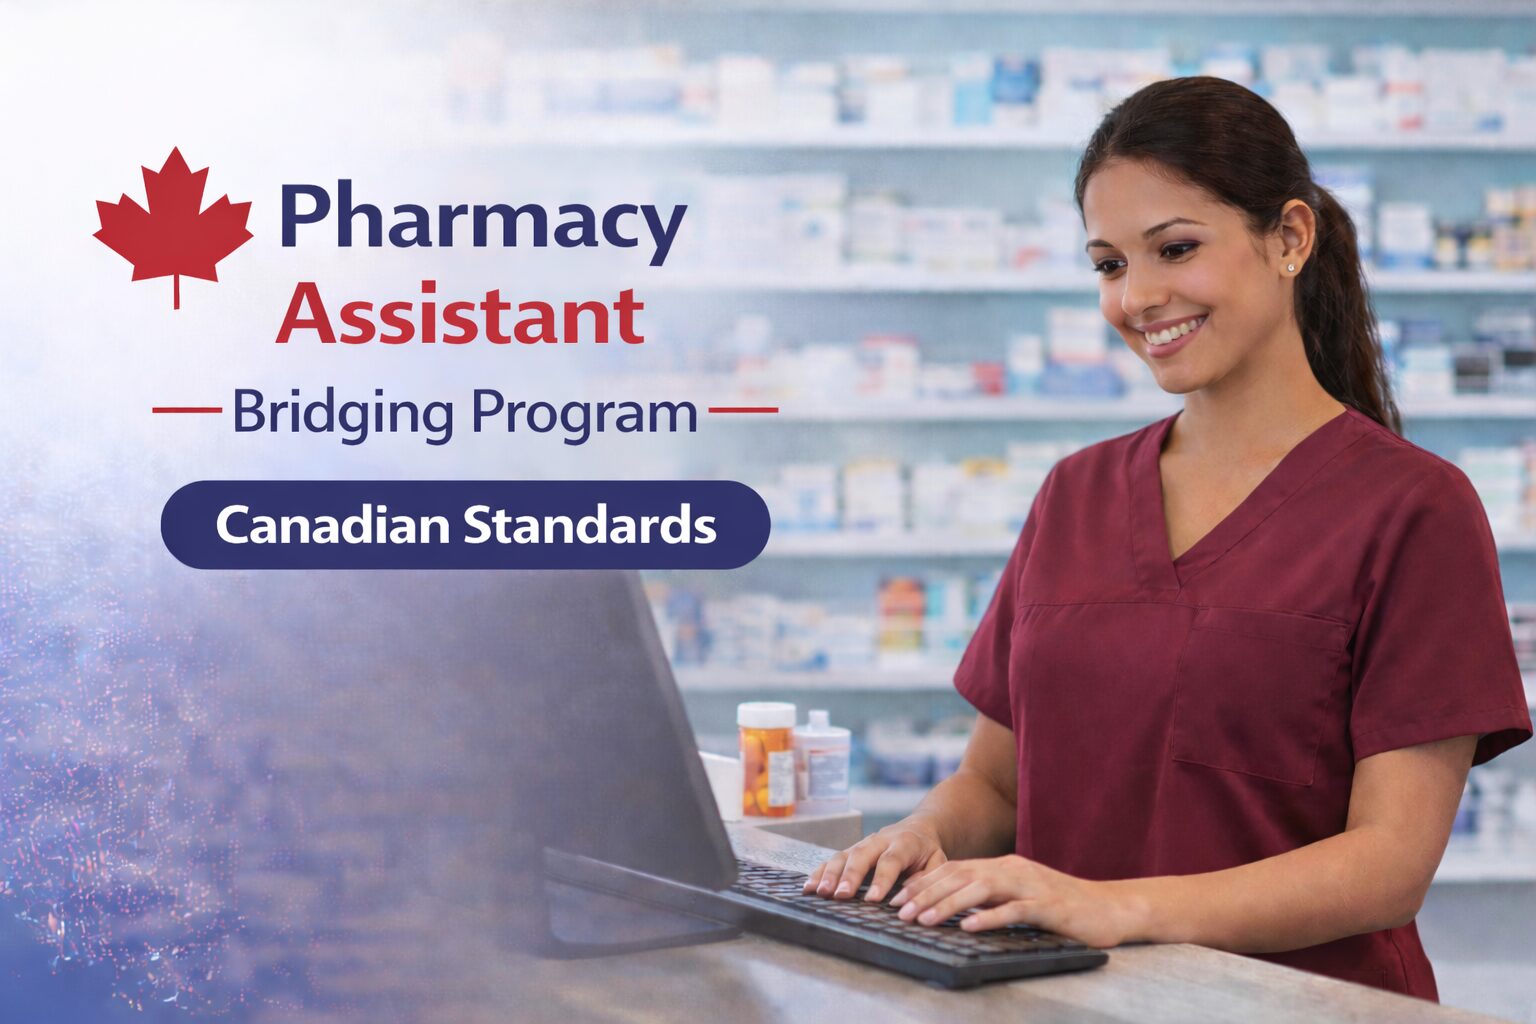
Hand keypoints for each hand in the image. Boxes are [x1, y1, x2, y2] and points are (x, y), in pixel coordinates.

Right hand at [802, 817, 947, 902]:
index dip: (882, 879)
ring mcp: (862, 844)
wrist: (917, 828)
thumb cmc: (928, 851)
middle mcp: (879, 840)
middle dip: (849, 876)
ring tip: (819, 892)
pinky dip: (819, 873)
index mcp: (904, 842)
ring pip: (843, 856)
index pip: (891, 861)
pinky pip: (832, 860)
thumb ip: (928, 877)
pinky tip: (809, 887)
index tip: (874, 899)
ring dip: (829, 874)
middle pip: (861, 855)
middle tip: (840, 894)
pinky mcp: (850, 851)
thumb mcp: (938, 862)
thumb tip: (910, 896)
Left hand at [890, 854, 1143, 948]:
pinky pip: (1013, 910)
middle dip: (926, 893)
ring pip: (980, 889)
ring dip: (948, 904)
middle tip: (900, 911)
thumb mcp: (1020, 895)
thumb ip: (991, 896)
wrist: (1110, 907)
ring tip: (924, 919)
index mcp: (1004, 866)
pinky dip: (989, 917)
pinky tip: (969, 927)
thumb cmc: (1062, 905)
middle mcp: (1013, 869)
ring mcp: (1030, 885)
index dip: (925, 883)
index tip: (898, 898)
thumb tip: (953, 907)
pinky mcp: (1047, 905)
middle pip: (960, 876)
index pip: (955, 870)